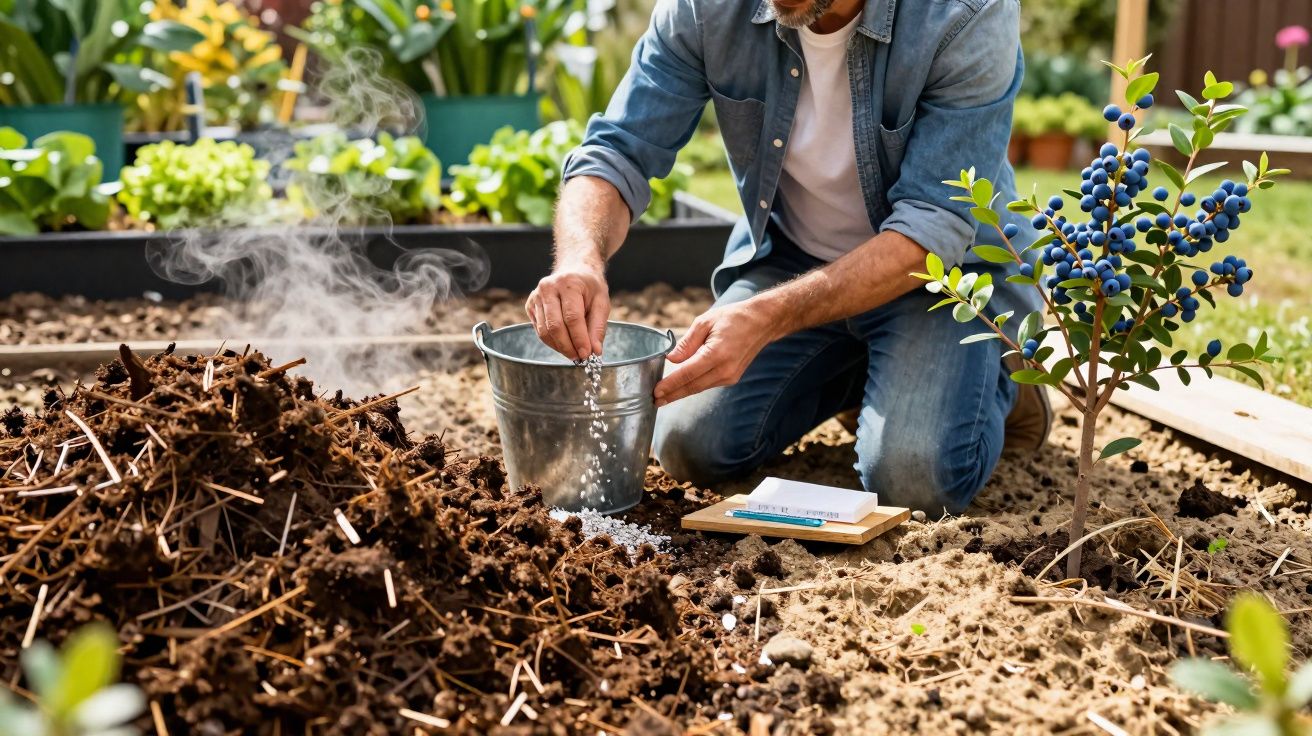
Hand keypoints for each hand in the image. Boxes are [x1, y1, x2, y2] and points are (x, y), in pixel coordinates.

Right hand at [525, 265, 609, 360]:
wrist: (575, 270)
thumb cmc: (590, 287)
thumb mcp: (602, 302)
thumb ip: (598, 327)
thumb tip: (595, 351)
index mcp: (569, 283)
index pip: (572, 317)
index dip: (579, 339)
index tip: (587, 354)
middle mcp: (548, 287)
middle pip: (555, 326)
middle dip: (568, 347)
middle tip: (579, 358)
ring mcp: (536, 296)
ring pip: (544, 331)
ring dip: (560, 347)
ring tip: (573, 353)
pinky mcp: (530, 305)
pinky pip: (539, 330)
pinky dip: (552, 342)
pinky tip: (564, 343)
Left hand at [654, 299, 781, 406]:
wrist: (762, 322)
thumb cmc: (733, 318)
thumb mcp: (705, 322)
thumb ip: (687, 343)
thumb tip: (671, 359)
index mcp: (717, 354)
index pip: (687, 374)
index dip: (670, 384)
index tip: (655, 392)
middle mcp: (725, 369)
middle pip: (692, 386)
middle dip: (672, 395)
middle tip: (654, 401)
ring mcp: (730, 376)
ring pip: (699, 387)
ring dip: (681, 392)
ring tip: (663, 397)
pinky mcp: (732, 377)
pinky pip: (708, 384)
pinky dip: (693, 386)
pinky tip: (681, 387)